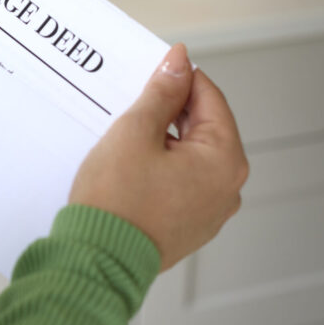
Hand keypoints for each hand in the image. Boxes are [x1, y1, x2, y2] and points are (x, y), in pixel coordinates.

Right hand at [69, 44, 247, 270]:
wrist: (97, 261)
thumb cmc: (116, 202)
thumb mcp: (136, 131)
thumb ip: (162, 93)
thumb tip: (179, 63)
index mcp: (225, 161)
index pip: (209, 98)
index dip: (180, 77)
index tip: (156, 65)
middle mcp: (227, 188)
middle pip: (204, 127)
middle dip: (170, 110)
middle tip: (134, 102)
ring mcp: (210, 211)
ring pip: (191, 155)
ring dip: (163, 138)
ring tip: (128, 135)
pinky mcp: (189, 225)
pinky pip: (181, 181)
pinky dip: (161, 165)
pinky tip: (132, 163)